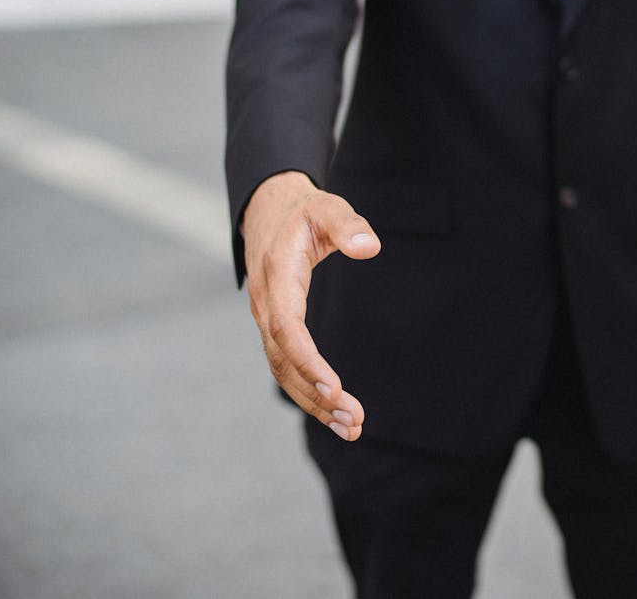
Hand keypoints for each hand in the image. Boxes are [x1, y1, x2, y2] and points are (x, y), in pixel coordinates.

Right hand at [242, 171, 380, 440]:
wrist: (271, 212)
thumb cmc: (306, 212)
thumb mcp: (328, 207)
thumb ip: (347, 226)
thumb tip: (370, 247)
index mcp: (277, 277)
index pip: (287, 328)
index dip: (308, 361)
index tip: (335, 389)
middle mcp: (266, 305)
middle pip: (285, 361)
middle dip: (317, 396)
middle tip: (355, 422)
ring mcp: (267, 320)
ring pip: (284, 372)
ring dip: (315, 403)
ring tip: (352, 428)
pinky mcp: (276, 330)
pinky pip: (287, 368)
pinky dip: (309, 393)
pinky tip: (336, 413)